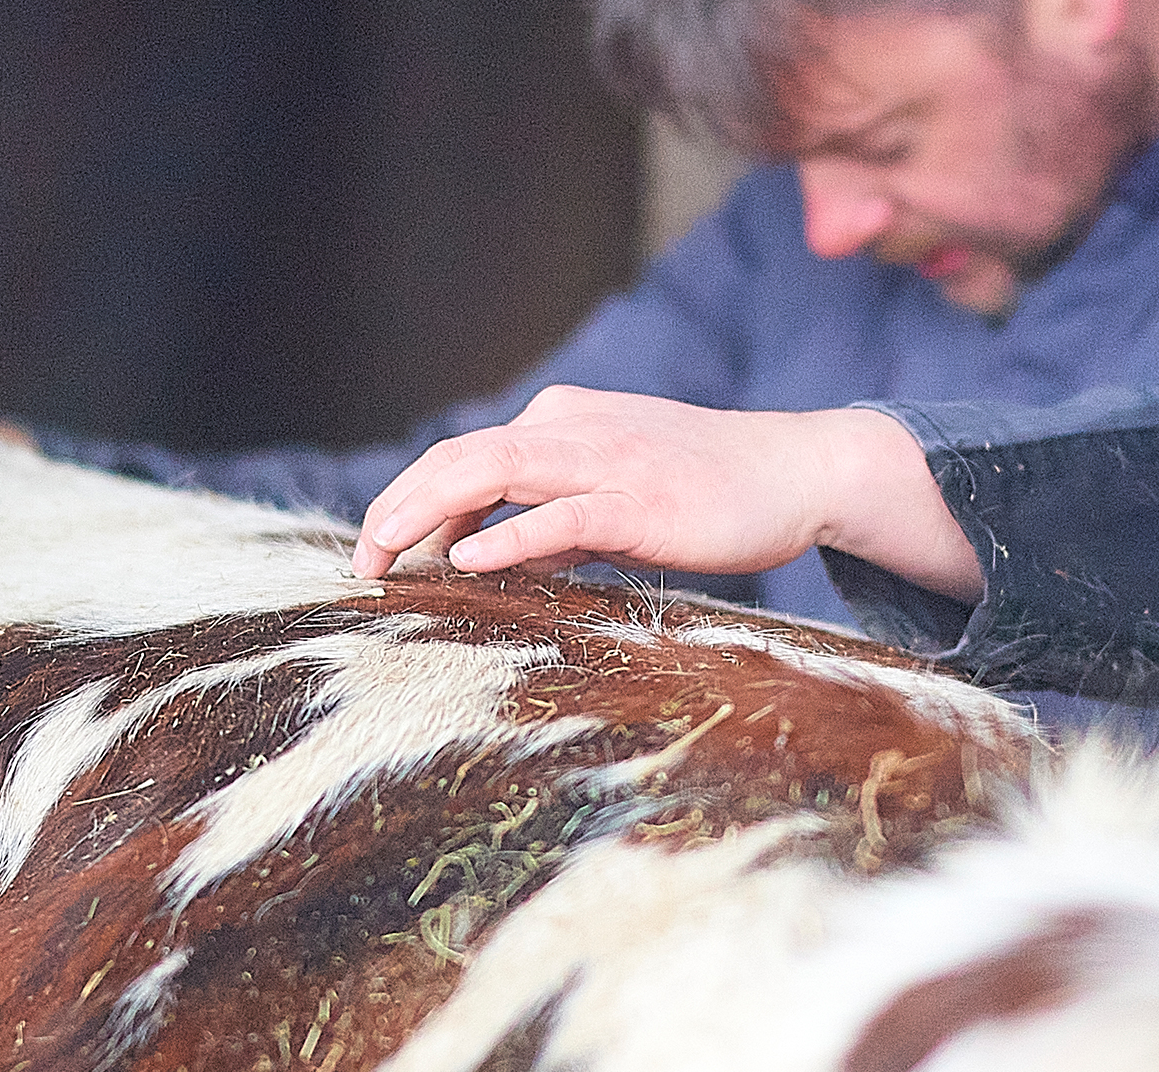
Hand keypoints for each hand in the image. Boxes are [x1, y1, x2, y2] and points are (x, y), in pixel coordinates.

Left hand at [351, 386, 984, 600]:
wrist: (798, 470)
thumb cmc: (710, 488)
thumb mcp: (618, 497)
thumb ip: (557, 519)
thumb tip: (496, 555)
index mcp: (564, 422)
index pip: (466, 454)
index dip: (411, 496)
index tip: (380, 544)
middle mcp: (573, 431)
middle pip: (461, 457)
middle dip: (399, 505)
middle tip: (360, 559)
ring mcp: (605, 463)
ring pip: (493, 473)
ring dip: (427, 513)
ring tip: (384, 552)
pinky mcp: (638, 503)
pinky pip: (559, 517)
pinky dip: (507, 537)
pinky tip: (466, 562)